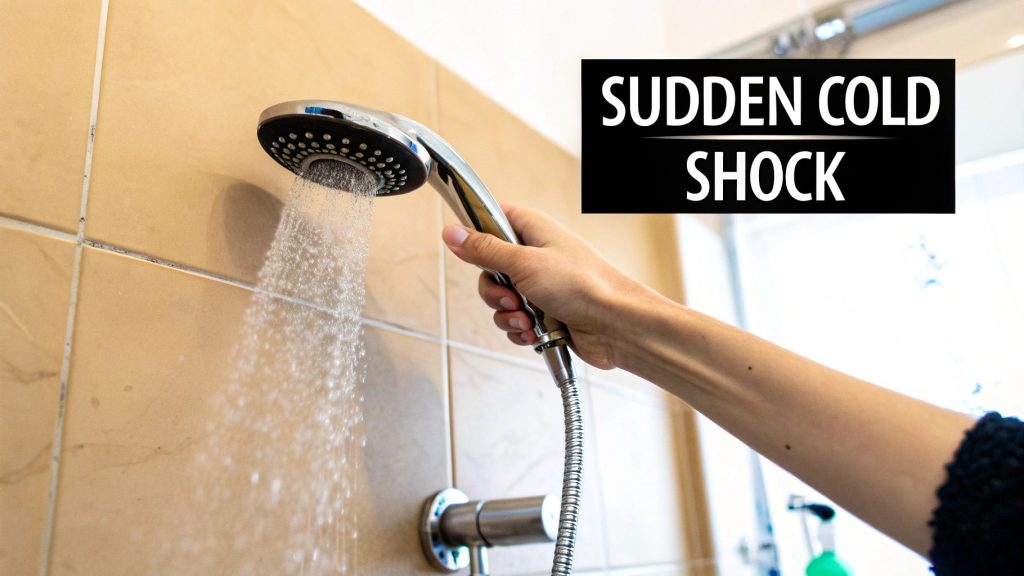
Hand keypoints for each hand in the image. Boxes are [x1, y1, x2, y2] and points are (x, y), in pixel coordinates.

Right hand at [441, 204, 658, 368]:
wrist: (617, 325)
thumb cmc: (584, 285)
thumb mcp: (524, 263)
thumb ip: (484, 249)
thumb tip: (453, 233)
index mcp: (533, 230)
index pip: (492, 220)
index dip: (476, 236)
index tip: (469, 252)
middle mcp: (536, 255)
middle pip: (490, 269)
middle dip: (493, 292)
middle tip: (511, 297)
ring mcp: (541, 286)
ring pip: (501, 300)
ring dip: (507, 315)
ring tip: (527, 319)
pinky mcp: (546, 313)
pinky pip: (516, 321)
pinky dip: (520, 330)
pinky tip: (533, 332)